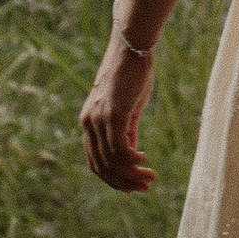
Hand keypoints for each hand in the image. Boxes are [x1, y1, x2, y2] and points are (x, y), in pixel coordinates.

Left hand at [80, 33, 158, 190]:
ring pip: (112, 160)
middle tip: (145, 188)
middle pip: (102, 166)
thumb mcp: (127, 108)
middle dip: (124, 182)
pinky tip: (145, 160)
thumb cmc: (131, 75)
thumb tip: (131, 153)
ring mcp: (99, 119)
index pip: (95, 161)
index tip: (131, 188)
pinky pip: (119, 148)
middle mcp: (89, 123)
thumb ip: (126, 131)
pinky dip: (132, 160)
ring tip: (150, 178)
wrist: (131, 49)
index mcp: (89, 123)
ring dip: (132, 174)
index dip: (112, 179)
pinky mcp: (112, 114)